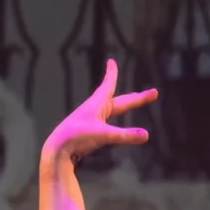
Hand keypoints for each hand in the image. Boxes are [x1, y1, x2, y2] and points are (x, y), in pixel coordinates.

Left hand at [42, 60, 156, 170]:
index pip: (109, 84)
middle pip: (120, 102)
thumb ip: (125, 135)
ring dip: (122, 106)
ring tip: (131, 103)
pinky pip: (105, 124)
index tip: (111, 61)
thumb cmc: (79, 136)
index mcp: (99, 103)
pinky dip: (112, 122)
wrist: (58, 149)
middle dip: (136, 98)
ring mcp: (92, 121)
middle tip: (152, 93)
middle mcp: (96, 109)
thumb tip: (146, 135)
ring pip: (112, 111)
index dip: (112, 73)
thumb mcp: (104, 135)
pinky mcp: (89, 133)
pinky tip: (110, 125)